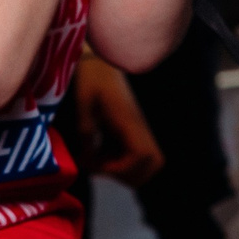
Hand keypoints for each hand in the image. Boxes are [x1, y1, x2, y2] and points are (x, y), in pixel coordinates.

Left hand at [65, 55, 164, 186]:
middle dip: (128, 174)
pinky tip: (97, 153)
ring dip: (125, 170)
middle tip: (100, 167)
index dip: (122, 169)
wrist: (100, 63)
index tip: (99, 164)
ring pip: (148, 162)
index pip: (142, 156)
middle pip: (154, 163)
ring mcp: (138, 129)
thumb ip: (86, 131)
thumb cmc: (92, 79)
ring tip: (98, 161)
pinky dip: (120, 161)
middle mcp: (139, 128)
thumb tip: (88, 156)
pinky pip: (135, 154)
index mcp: (129, 122)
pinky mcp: (132, 130)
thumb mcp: (84, 103)